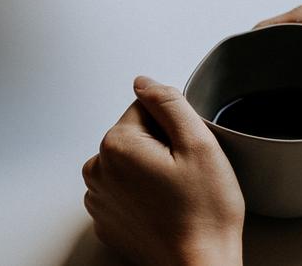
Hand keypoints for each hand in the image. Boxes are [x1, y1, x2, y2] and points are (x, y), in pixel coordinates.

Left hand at [83, 76, 244, 265]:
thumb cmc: (204, 215)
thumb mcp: (199, 144)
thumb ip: (168, 102)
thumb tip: (144, 82)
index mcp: (116, 145)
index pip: (144, 108)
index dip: (173, 126)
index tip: (184, 152)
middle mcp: (97, 169)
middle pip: (134, 135)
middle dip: (160, 147)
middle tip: (184, 176)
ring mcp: (98, 197)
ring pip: (129, 162)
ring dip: (149, 170)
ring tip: (175, 195)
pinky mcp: (105, 218)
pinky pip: (124, 189)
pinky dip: (141, 194)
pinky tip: (163, 209)